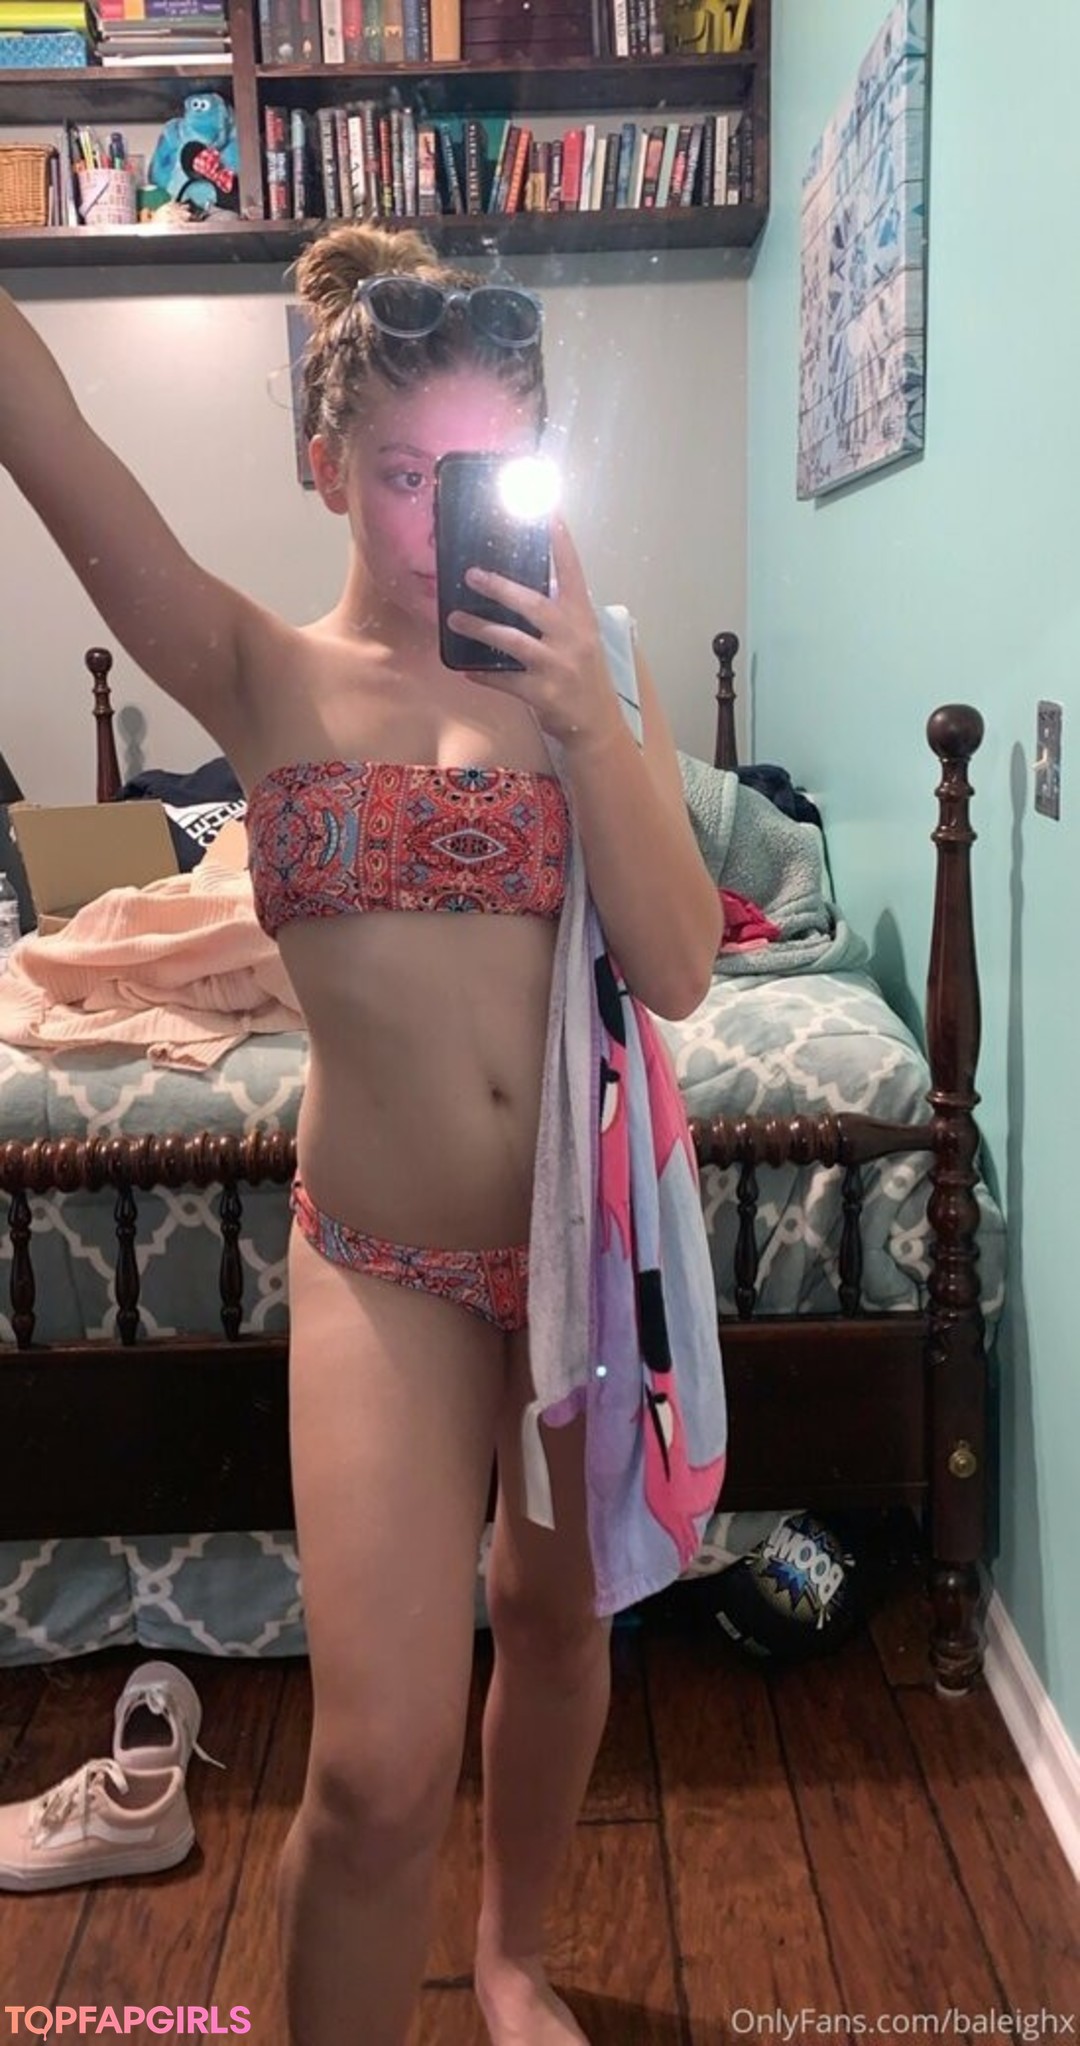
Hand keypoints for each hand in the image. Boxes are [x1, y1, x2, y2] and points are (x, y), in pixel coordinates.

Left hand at [445, 518, 623, 749]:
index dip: (561, 543)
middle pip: (533, 604)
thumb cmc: (585, 677)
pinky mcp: (543, 693)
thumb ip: (560, 614)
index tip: (549, 512)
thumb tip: (523, 589)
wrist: (597, 725)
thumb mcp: (582, 639)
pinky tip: (467, 669)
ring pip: (512, 641)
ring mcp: (558, 666)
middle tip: (471, 574)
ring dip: (480, 629)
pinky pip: (504, 679)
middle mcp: (573, 637)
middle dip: (500, 587)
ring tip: (455, 620)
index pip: (573, 572)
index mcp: (583, 618)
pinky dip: (484, 674)